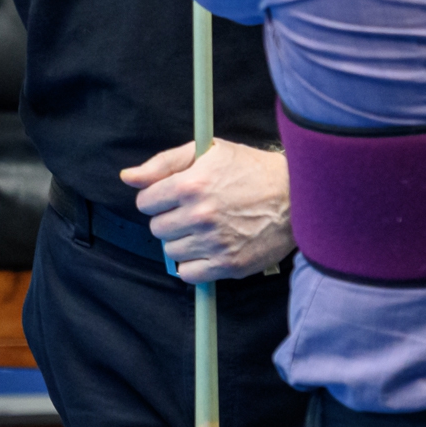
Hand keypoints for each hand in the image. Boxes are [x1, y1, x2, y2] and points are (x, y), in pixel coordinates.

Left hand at [119, 138, 292, 282]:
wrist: (298, 195)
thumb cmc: (250, 170)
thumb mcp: (207, 152)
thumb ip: (162, 164)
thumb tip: (127, 177)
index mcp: (191, 184)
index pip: (145, 202)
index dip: (157, 198)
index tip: (173, 197)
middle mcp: (201, 215)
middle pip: (157, 228)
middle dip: (170, 219)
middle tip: (193, 212)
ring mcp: (216, 242)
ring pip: (171, 252)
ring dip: (182, 242)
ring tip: (204, 229)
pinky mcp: (230, 264)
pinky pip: (189, 274)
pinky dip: (194, 265)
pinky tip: (208, 249)